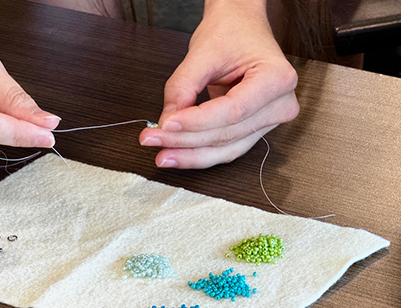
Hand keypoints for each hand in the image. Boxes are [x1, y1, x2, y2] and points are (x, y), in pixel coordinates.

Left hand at [139, 0, 298, 168]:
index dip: (196, 122)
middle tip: (153, 138)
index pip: (232, 111)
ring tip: (162, 155)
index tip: (166, 124)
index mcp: (276, 78)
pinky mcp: (255, 130)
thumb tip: (166, 122)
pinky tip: (176, 154)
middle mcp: (280, 104)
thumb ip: (182, 88)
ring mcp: (270, 120)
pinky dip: (199, 153)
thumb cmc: (230, 32)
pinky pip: (226, 149)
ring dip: (190, 155)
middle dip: (185, 140)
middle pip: (227, 134)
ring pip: (226, 149)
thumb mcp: (201, 53)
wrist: (240, 27)